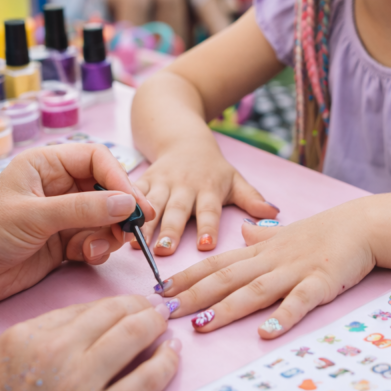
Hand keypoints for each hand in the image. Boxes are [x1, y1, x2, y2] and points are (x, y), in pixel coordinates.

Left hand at [0, 144, 155, 305]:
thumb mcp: (34, 216)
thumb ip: (83, 209)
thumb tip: (127, 204)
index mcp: (46, 165)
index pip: (95, 159)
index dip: (118, 178)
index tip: (134, 203)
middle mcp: (57, 186)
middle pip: (106, 189)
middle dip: (120, 209)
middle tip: (135, 228)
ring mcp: (62, 216)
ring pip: (104, 218)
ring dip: (110, 233)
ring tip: (101, 248)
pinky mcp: (63, 243)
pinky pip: (95, 240)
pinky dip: (98, 249)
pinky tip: (89, 256)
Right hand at [0, 295, 179, 390]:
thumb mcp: (7, 357)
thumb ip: (47, 331)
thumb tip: (94, 317)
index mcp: (31, 337)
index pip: (90, 307)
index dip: (121, 302)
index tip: (134, 303)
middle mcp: (57, 356)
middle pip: (115, 315)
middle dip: (143, 307)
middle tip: (158, 307)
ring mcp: (79, 387)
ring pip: (133, 338)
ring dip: (155, 325)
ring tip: (165, 324)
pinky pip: (144, 383)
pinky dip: (164, 364)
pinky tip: (171, 356)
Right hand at [134, 144, 277, 253]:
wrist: (182, 138)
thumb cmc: (212, 168)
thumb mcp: (234, 179)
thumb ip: (252, 198)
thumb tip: (275, 214)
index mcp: (208, 188)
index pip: (209, 211)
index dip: (208, 227)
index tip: (206, 246)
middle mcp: (184, 186)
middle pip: (177, 211)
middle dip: (170, 230)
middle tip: (164, 251)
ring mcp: (161, 183)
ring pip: (150, 205)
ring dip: (142, 224)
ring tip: (134, 244)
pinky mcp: (142, 181)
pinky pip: (131, 195)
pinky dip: (122, 209)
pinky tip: (115, 226)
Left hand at [161, 198, 375, 337]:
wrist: (361, 225)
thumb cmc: (323, 232)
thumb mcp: (285, 232)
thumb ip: (262, 235)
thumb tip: (244, 231)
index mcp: (260, 250)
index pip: (216, 263)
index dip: (187, 276)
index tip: (161, 289)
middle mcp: (271, 260)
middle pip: (227, 278)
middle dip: (194, 295)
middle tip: (166, 311)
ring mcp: (295, 271)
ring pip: (255, 290)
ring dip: (228, 308)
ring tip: (203, 325)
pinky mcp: (320, 283)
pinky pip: (299, 301)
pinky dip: (282, 317)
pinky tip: (266, 334)